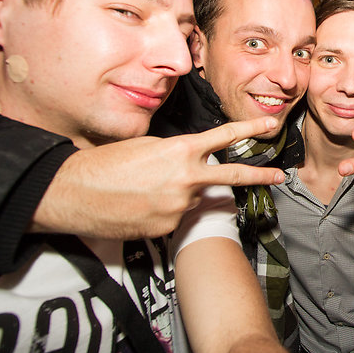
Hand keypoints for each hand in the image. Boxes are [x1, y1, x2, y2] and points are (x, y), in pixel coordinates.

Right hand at [32, 117, 284, 238]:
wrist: (73, 193)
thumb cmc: (104, 164)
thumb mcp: (145, 146)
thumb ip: (174, 152)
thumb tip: (189, 161)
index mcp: (180, 150)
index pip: (223, 137)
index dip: (249, 129)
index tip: (269, 126)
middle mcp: (185, 178)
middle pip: (231, 176)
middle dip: (259, 176)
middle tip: (280, 176)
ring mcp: (178, 205)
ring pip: (192, 198)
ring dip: (178, 194)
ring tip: (145, 190)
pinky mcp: (167, 227)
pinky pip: (174, 217)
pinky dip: (163, 211)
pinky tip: (140, 206)